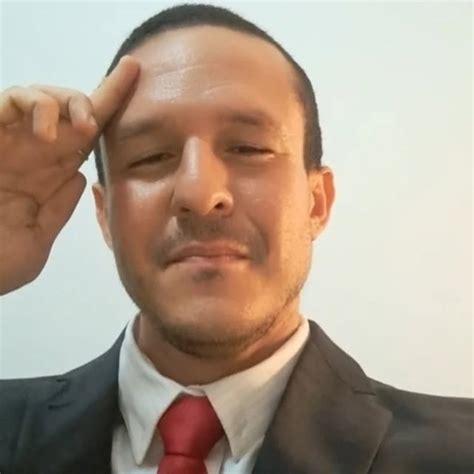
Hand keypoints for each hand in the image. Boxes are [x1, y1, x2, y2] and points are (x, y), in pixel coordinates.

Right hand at [0, 55, 139, 294]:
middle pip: (68, 107)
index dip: (112, 100)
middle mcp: (32, 153)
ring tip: (78, 128)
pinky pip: (7, 102)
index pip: (88, 133)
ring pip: (39, 96)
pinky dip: (31, 105)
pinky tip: (44, 132)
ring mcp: (8, 142)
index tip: (135, 71)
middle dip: (89, 101)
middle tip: (92, 126)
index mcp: (51, 175)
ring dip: (63, 102)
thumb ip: (59, 208)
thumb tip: (80, 176)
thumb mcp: (37, 239)